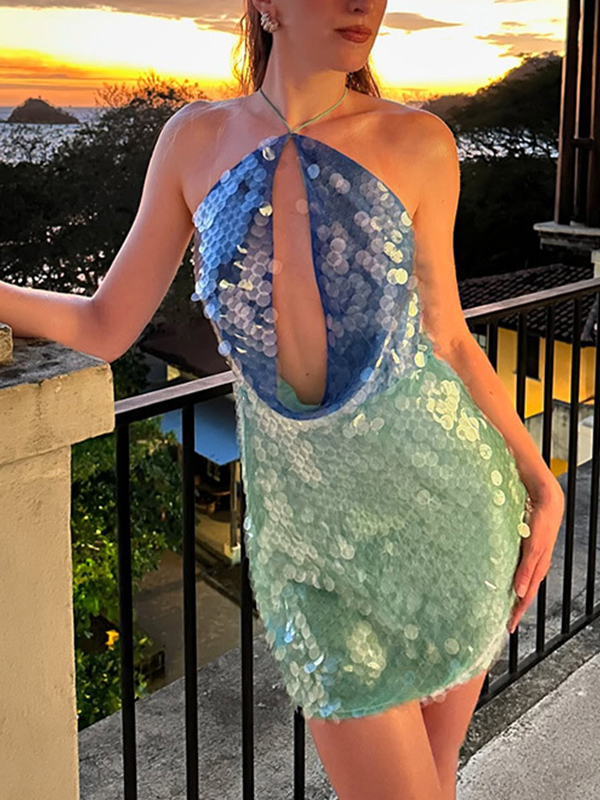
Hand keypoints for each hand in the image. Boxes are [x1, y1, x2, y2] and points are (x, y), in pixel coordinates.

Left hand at [507, 485, 563, 633]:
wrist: (547, 501)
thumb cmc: (541, 523)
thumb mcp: (533, 548)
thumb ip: (526, 569)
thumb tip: (519, 593)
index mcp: (538, 568)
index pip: (526, 596)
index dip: (517, 612)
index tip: (508, 627)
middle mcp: (534, 565)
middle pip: (522, 591)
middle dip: (513, 606)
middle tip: (501, 619)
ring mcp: (530, 556)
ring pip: (519, 579)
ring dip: (510, 591)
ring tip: (498, 602)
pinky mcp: (525, 547)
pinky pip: (516, 567)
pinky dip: (508, 576)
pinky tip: (499, 576)